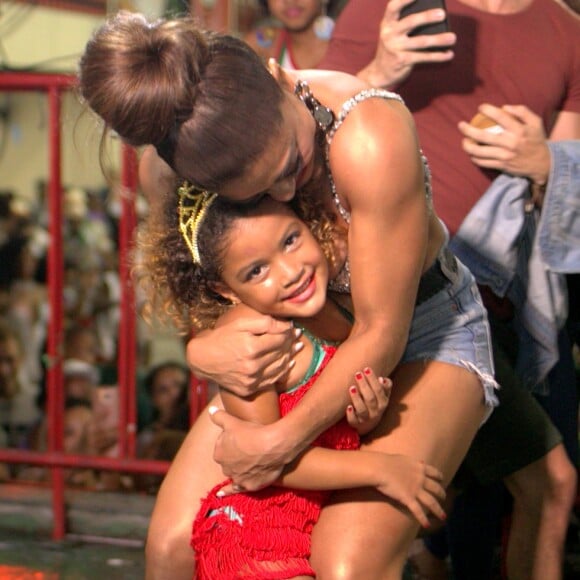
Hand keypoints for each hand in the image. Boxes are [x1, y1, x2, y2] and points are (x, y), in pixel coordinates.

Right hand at [186, 314, 302, 396]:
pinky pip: (272, 380)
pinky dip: (282, 371)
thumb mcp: (240, 324)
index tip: (294, 328)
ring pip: (280, 367)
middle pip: (281, 353)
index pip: (280, 339)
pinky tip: (288, 363)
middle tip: (297, 336)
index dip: (289, 332)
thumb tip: (287, 325)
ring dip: (290, 356)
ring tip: (296, 347)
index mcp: (251, 347)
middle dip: (291, 343)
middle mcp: (252, 366)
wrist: (203, 359)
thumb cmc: (222, 337)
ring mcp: (251, 380)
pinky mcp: (249, 389)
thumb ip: (265, 323)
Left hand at [209, 406, 287, 490]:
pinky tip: (221, 493)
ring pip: (234, 473)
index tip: (242, 437)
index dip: (232, 442)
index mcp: (219, 453)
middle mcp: (225, 468)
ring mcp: (237, 478)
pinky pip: (236, 489)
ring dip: (237, 469)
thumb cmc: (252, 431)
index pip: (222, 448)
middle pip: (228, 461)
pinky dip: (228, 491)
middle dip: (234, 456)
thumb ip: (219, 417)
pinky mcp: (249, 486)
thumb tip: (210, 411)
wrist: (273, 445)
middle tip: (247, 447)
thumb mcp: (232, 421)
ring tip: (245, 463)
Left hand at [346, 369, 391, 434]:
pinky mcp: (356, 424)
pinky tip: (348, 407)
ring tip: (352, 387)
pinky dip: (351, 414)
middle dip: (364, 385)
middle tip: (358, 374)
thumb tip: (383, 379)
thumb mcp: (383, 396)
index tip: (366, 369)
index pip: (379, 390)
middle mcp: (376, 411)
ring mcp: (366, 419)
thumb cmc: (375, 404)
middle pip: (370, 398)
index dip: (373, 380)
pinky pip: (354, 420)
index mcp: (383, 403)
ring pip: (362, 409)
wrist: (369, 424)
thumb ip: (385, 387)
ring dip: (357, 398)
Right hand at [362, 0, 455, 87]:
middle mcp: (389, 34)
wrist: (380, 72)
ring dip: (438, 40)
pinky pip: (423, 57)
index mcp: (387, 22)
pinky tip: (449, 54)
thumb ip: (406, 21)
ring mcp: (395, 48)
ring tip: (452, 38)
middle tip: (442, 14)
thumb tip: (434, 13)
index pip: (393, 6)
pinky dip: (437, 56)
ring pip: (420, 42)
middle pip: (410, 22)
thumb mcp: (394, 32)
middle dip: (427, 17)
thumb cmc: (393, 46)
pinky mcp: (401, 61)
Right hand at [375, 454, 445, 527]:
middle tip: (444, 497)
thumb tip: (421, 462)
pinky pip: (418, 511)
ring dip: (438, 510)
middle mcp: (421, 479)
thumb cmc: (387, 461)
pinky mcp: (408, 499)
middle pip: (436, 488)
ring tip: (443, 516)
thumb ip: (414, 462)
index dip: (439, 476)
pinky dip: (423, 519)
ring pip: (431, 502)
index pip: (434, 472)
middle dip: (442, 493)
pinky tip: (427, 525)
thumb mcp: (404, 458)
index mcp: (419, 467)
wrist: (380, 468)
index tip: (441, 479)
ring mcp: (416, 489)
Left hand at [458, 104, 550, 193]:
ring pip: (479, 151)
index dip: (488, 110)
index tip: (480, 107)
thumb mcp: (536, 122)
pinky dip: (474, 157)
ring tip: (464, 141)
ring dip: (467, 146)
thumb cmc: (537, 140)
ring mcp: (504, 156)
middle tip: (461, 125)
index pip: (501, 117)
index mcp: (519, 130)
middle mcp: (510, 143)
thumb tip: (504, 107)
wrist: (542, 164)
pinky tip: (471, 153)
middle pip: (483, 136)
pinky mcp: (501, 165)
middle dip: (468, 130)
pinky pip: (482, 162)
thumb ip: (522, 112)